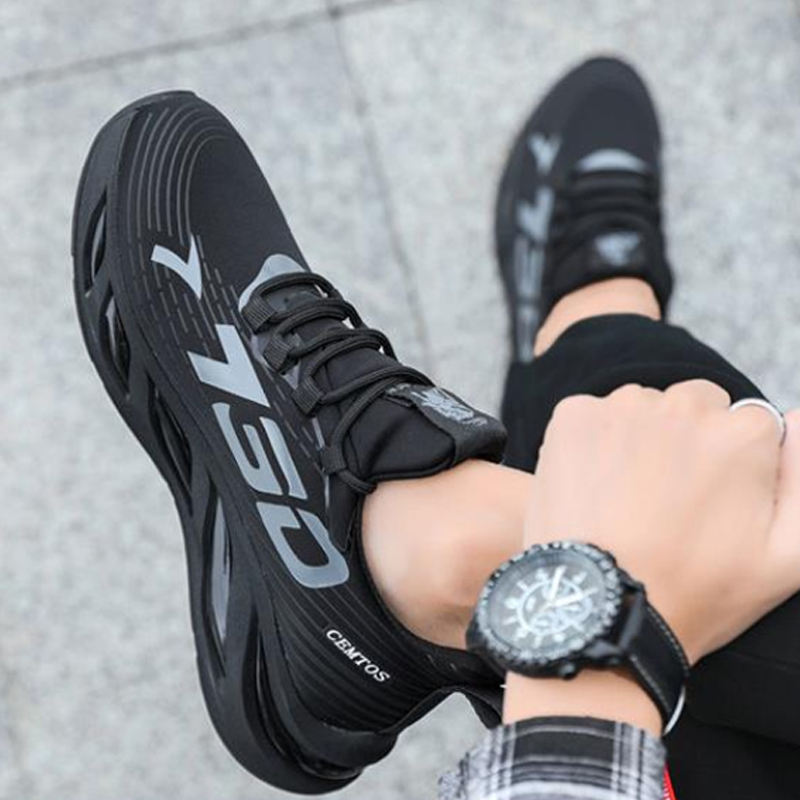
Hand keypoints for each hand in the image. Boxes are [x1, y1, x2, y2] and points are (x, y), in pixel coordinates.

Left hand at [525, 380, 799, 664]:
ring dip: (640, 436)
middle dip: (689, 440)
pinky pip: (593, 415)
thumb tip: (797, 418)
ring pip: (643, 408)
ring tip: (629, 497)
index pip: (749, 423)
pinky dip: (594, 441)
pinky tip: (595, 486)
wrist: (602, 607)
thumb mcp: (788, 556)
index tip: (712, 500)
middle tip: (669, 498)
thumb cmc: (697, 590)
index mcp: (743, 433)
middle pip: (695, 405)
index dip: (732, 463)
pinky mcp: (573, 416)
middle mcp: (682, 406)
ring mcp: (622, 408)